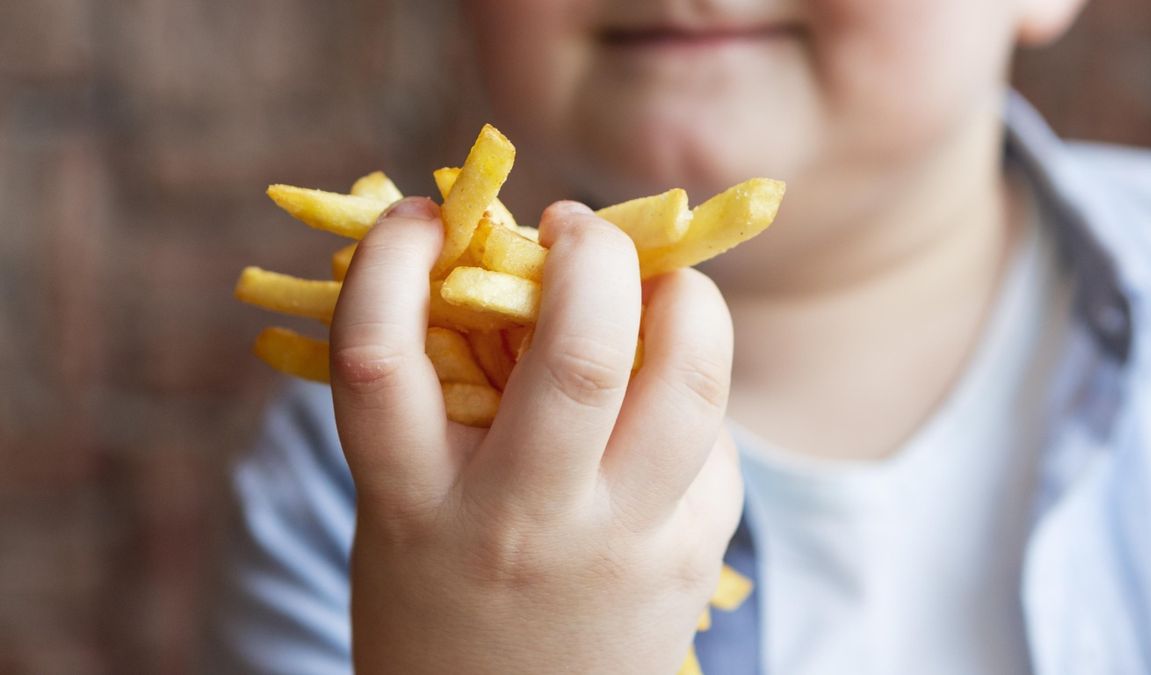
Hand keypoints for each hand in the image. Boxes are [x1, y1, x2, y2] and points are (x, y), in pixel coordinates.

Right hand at [330, 196, 742, 673]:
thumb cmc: (443, 590)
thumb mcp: (407, 503)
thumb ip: (444, 393)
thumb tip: (511, 259)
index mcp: (412, 503)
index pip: (380, 357)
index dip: (391, 260)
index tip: (419, 215)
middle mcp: (522, 525)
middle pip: (581, 354)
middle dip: (591, 252)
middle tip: (571, 228)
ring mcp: (622, 545)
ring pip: (692, 382)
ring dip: (685, 297)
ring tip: (653, 283)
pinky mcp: (696, 554)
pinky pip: (713, 436)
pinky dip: (691, 382)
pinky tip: (663, 389)